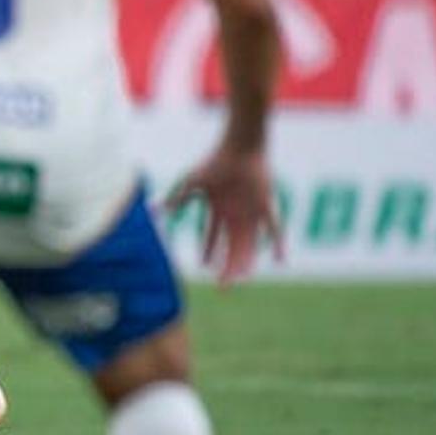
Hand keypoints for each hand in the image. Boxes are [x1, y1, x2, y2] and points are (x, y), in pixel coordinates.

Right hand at [164, 146, 281, 285]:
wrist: (240, 147)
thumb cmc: (215, 162)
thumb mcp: (191, 182)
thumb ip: (177, 199)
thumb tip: (157, 210)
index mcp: (219, 209)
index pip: (213, 236)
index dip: (209, 251)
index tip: (205, 268)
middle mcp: (236, 214)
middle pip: (232, 246)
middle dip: (227, 267)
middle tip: (223, 286)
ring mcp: (252, 212)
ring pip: (250, 244)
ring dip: (246, 262)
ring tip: (242, 280)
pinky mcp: (266, 206)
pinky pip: (273, 228)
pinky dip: (276, 243)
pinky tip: (279, 259)